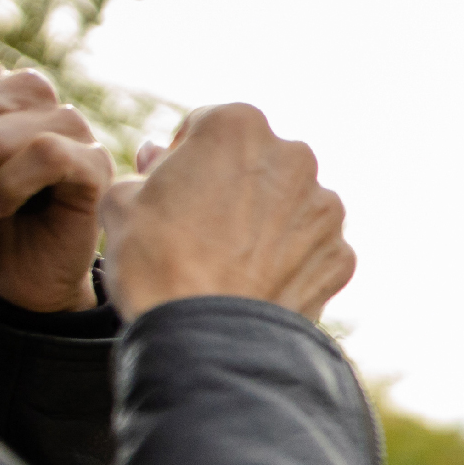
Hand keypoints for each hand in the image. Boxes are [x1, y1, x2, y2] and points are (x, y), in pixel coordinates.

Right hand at [99, 103, 354, 321]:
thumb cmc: (155, 262)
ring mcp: (326, 206)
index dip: (183, 159)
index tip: (170, 191)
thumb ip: (145, 170)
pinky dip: (290, 262)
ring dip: (265, 222)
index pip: (206, 128)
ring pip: (289, 205)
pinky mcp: (341, 253)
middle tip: (199, 227)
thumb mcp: (122, 202)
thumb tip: (159, 160)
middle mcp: (295, 155)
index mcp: (238, 125)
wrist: (205, 339)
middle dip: (231, 186)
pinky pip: (311, 250)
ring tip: (228, 262)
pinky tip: (257, 285)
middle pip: (256, 163)